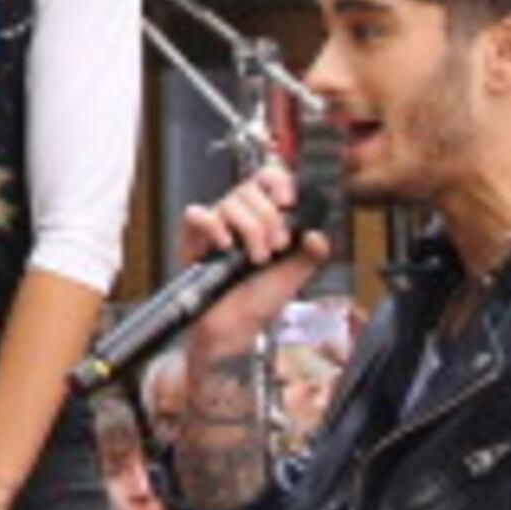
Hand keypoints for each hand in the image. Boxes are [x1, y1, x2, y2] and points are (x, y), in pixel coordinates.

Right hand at [173, 162, 331, 358]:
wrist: (232, 330)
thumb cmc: (258, 305)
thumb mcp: (293, 278)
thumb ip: (309, 255)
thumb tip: (317, 234)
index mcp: (264, 219)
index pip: (267, 179)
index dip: (278, 181)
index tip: (288, 201)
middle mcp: (239, 218)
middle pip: (250, 188)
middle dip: (270, 218)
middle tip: (277, 247)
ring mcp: (215, 227)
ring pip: (230, 201)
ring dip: (249, 229)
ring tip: (256, 258)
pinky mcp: (193, 240)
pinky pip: (197, 215)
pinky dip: (213, 225)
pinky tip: (225, 245)